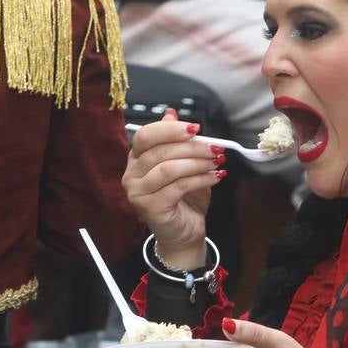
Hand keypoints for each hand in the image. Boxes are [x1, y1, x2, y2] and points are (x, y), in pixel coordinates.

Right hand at [122, 108, 225, 268]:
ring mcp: (137, 192)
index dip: (170, 130)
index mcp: (136, 159)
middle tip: (215, 148)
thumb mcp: (184, 164)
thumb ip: (176, 141)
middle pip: (160, 151)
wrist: (184, 234)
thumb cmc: (184, 198)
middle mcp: (131, 174)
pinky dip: (201, 179)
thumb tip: (171, 113)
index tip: (196, 129)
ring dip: (197, 163)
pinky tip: (215, 177)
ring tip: (216, 162)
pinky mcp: (149, 207)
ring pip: (168, 168)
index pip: (146, 136)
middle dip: (192, 147)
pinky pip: (178, 186)